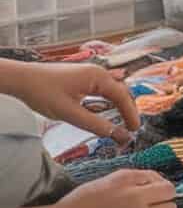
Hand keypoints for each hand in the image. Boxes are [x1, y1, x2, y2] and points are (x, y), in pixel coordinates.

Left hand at [0, 63, 138, 143]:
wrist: (22, 79)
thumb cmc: (44, 93)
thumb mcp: (70, 113)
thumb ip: (95, 124)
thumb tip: (118, 135)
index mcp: (97, 77)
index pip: (122, 96)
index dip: (131, 114)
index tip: (135, 130)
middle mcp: (97, 72)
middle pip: (120, 92)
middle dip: (128, 110)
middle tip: (131, 130)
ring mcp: (89, 74)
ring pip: (111, 91)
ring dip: (119, 106)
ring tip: (123, 123)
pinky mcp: (82, 78)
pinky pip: (101, 90)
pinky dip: (108, 102)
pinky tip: (107, 112)